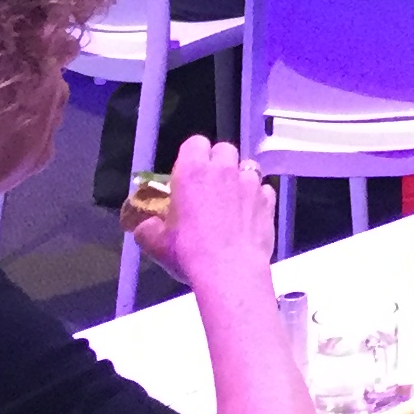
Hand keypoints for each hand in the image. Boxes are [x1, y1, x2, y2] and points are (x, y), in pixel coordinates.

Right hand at [136, 136, 276, 289]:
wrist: (229, 270)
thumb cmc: (188, 252)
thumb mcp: (155, 243)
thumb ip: (147, 227)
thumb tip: (145, 225)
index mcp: (192, 171)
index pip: (195, 143)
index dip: (192, 156)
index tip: (187, 174)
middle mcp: (223, 169)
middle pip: (224, 149)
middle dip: (217, 162)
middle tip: (208, 186)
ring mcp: (250, 182)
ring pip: (247, 166)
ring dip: (239, 177)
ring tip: (231, 199)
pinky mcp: (268, 199)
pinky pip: (263, 188)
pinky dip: (257, 196)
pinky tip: (248, 214)